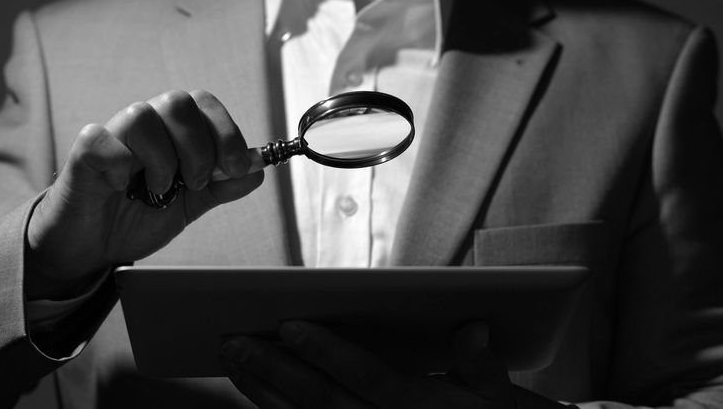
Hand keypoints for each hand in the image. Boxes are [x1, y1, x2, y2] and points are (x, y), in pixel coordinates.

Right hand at [26, 89, 263, 298]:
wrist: (96, 247)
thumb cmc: (138, 216)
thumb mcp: (192, 205)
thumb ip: (223, 186)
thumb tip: (256, 168)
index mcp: (173, 131)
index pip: (204, 103)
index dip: (226, 132)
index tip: (233, 168)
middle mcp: (144, 125)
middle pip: (177, 102)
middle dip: (199, 147)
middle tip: (194, 183)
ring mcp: (112, 136)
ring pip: (141, 115)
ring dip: (162, 160)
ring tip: (158, 189)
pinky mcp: (83, 154)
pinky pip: (102, 140)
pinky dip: (120, 166)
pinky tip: (121, 187)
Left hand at [219, 321, 516, 408]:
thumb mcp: (496, 395)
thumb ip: (482, 364)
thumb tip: (472, 330)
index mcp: (419, 407)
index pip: (366, 377)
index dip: (328, 352)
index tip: (289, 326)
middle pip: (321, 401)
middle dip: (275, 371)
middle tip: (234, 342)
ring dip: (263, 392)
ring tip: (233, 362)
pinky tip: (252, 394)